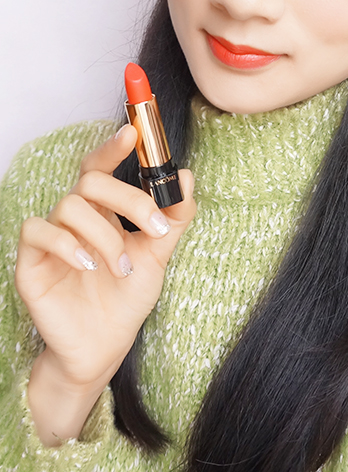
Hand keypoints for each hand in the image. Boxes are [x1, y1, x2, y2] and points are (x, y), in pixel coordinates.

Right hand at [15, 125, 194, 395]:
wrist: (105, 346)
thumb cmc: (127, 297)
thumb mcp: (158, 255)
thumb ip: (172, 218)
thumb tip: (186, 177)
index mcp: (102, 210)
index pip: (101, 166)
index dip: (113, 146)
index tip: (134, 132)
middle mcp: (75, 217)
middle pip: (91, 180)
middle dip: (127, 198)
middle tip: (154, 227)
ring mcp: (51, 237)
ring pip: (70, 205)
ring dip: (105, 233)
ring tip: (123, 266)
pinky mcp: (30, 261)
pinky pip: (37, 230)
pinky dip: (67, 243)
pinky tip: (88, 265)